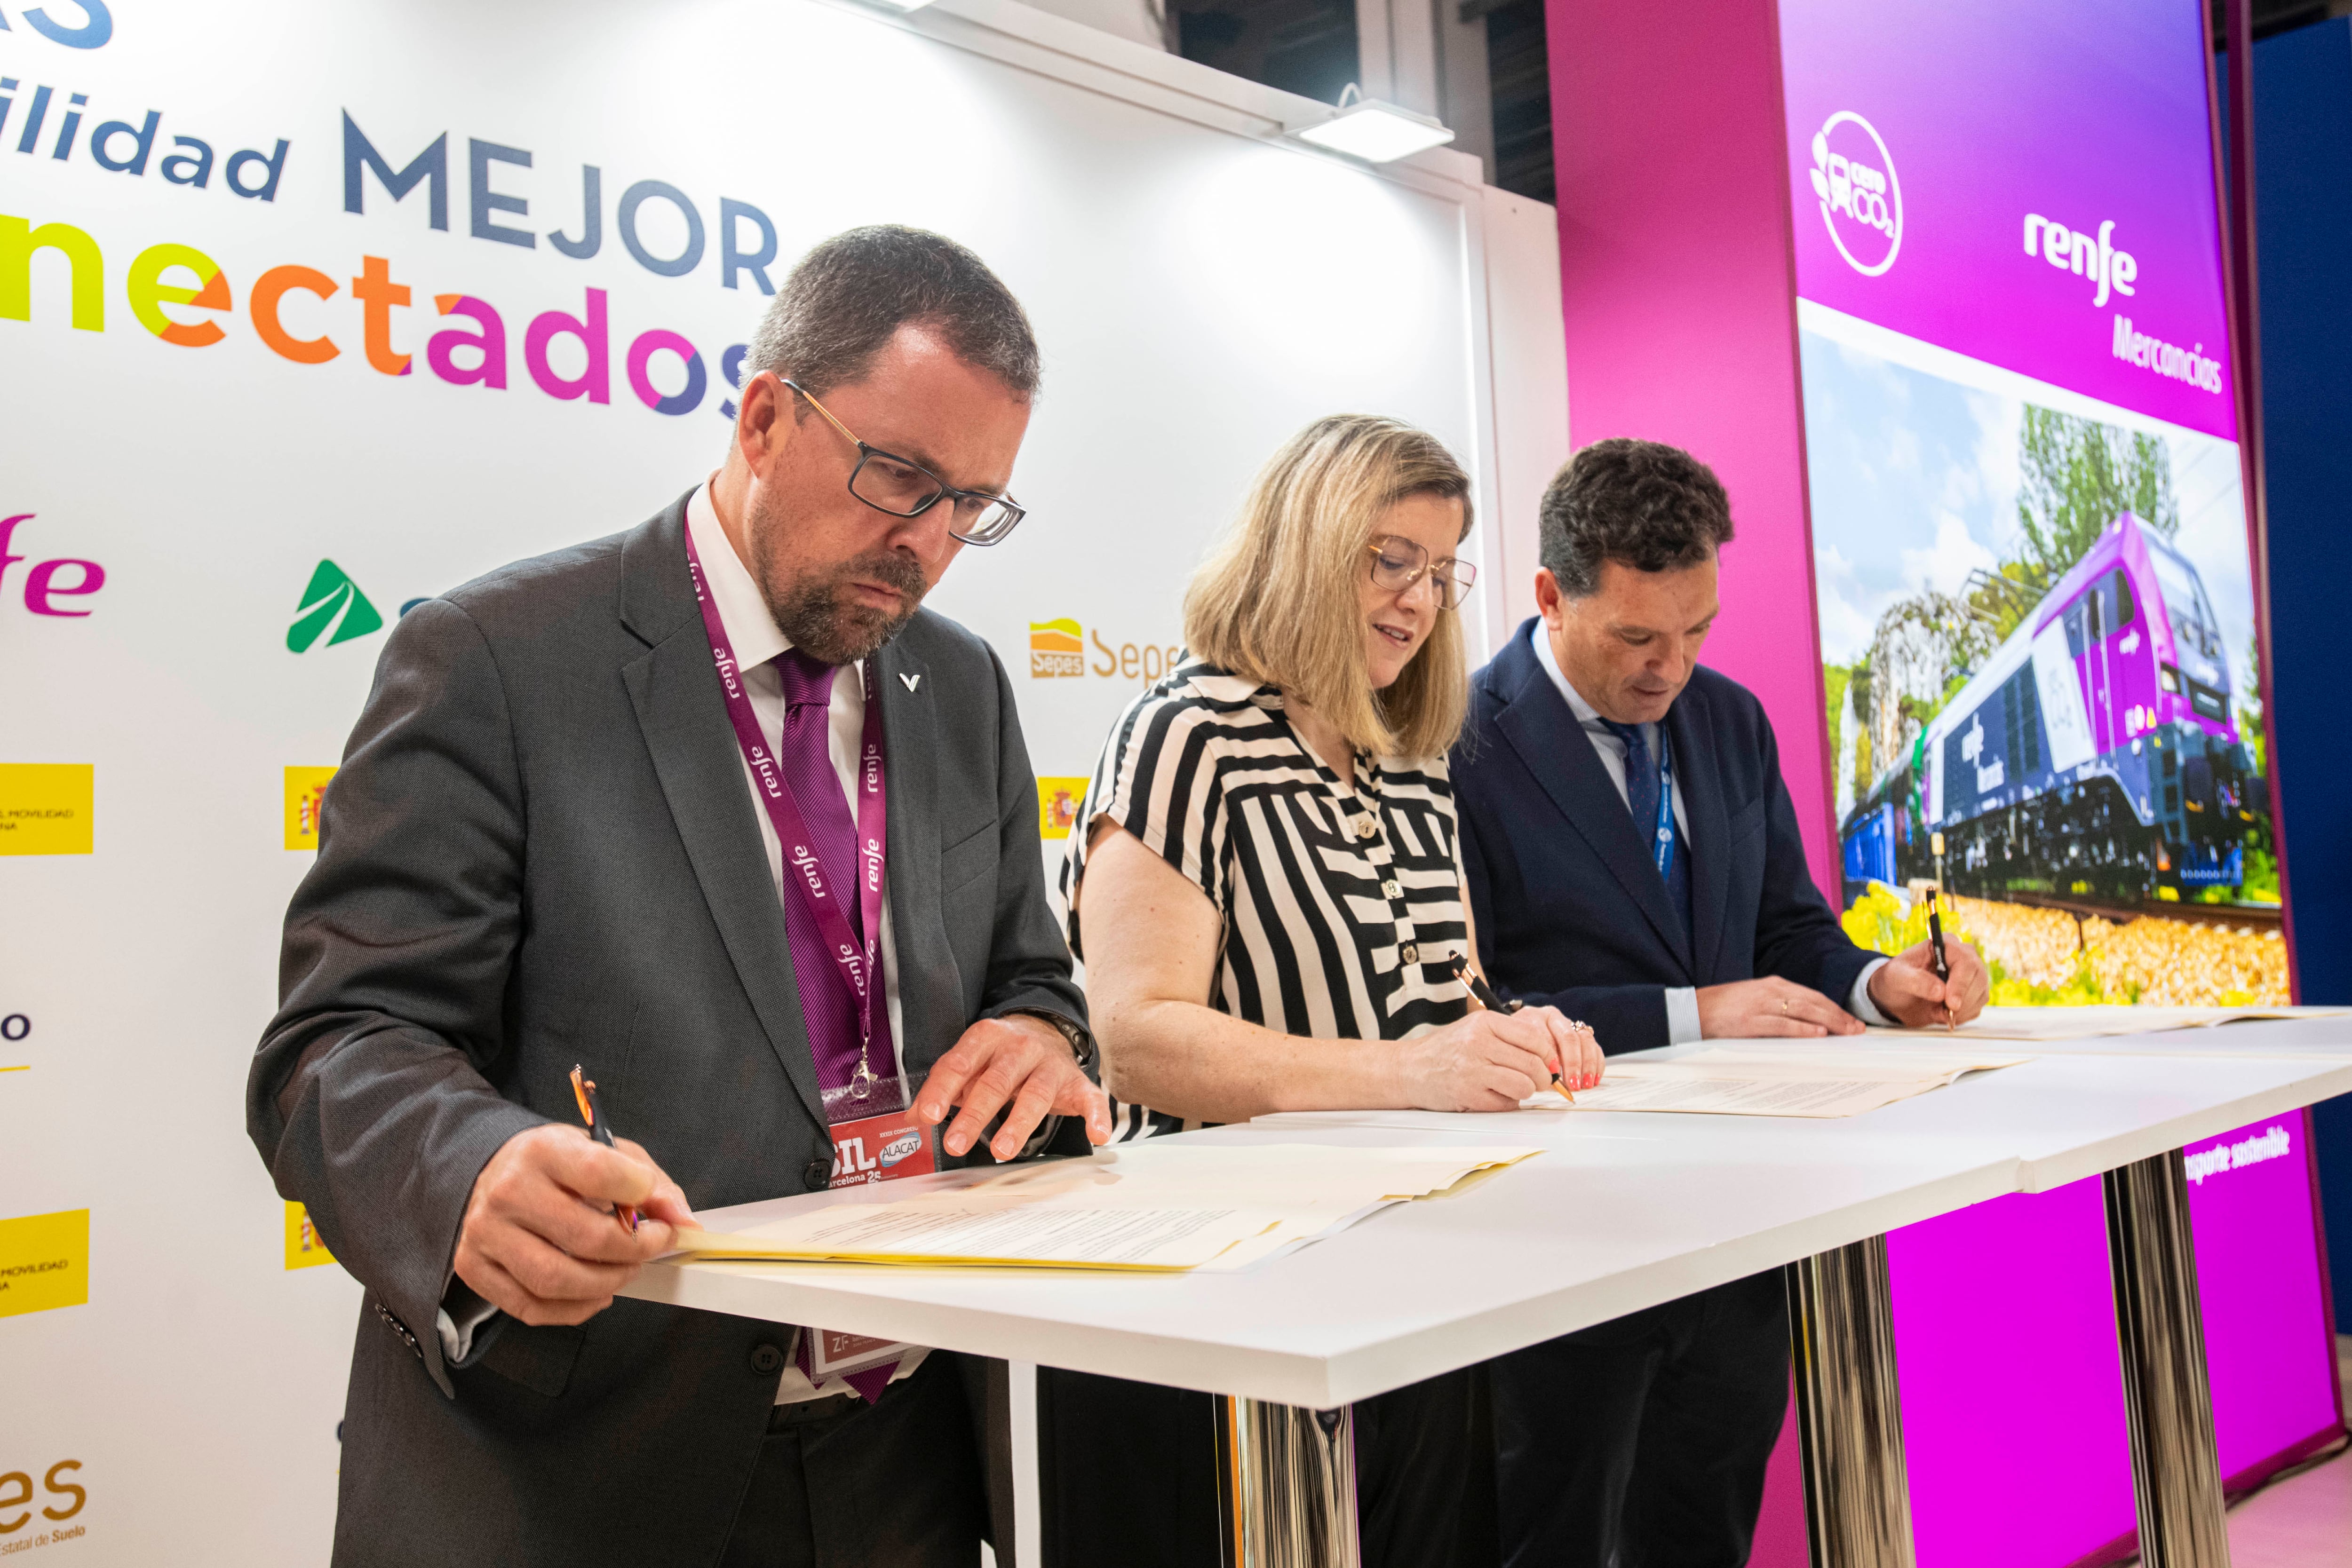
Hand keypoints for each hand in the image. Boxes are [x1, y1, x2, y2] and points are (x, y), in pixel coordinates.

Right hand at [452, 1125, 694, 1326]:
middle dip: (634, 1251)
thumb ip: (652, 1184)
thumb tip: (684, 1222)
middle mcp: (509, 1191)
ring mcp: (486, 1233)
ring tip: (625, 1271)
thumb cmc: (558, 1165)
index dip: (640, 1195)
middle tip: (652, 1247)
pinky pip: (531, 1307)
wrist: (492, 1173)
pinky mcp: (475, 1269)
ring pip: (556, 1280)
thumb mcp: (608, 1153)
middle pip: (585, 1238)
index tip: (658, 1211)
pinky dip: (575, 1310)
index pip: (600, 1173)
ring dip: (607, 1284)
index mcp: (544, 1150)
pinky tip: (596, 1293)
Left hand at [915, 1014, 1111, 1160]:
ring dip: (1018, 1123)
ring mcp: (1050, 1065)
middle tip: (956, 1144)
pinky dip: (1096, 1116)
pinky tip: (1097, 1135)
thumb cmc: (1000, 1056)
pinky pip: (1091, 1098)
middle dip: (975, 1114)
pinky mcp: (1077, 1082)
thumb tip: (912, 1119)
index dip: (942, 1090)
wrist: (1046, 1030)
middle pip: (995, 1082)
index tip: (928, 1115)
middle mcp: (1019, 1048)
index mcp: (986, 1038)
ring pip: (1035, 1094)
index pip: (959, 1064)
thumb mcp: (969, 1061)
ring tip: (1001, 1149)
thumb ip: (943, 1086)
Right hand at [1390, 1006, 1598, 1112]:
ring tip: (1516, 1088)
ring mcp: (1473, 1070)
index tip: (1552, 1064)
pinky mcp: (1469, 1095)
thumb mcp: (1475, 1029)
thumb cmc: (1446, 1050)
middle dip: (1545, 1078)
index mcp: (1484, 1023)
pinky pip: (1506, 1104)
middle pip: (1533, 1064)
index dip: (1550, 1054)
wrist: (1409, 1069)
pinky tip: (1495, 1095)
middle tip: (1542, 1082)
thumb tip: (1548, 1058)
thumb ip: (1508, 1038)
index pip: (1534, 1037)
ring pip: (1524, 1086)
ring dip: (1526, 1091)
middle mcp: (1478, 1043)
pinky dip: (1508, 1103)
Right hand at [1695, 977, 1861, 1037]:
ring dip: (1828, 1022)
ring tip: (1846, 1032)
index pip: (1812, 995)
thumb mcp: (1755, 999)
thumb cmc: (1722, 1007)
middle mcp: (1770, 991)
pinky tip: (1818, 1034)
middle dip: (1838, 1016)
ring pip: (1803, 1012)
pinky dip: (1802, 1029)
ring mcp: (1761, 1005)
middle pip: (1813, 1002)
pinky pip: (1782, 1025)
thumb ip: (1778, 1005)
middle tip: (1857, 1029)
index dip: (1834, 1007)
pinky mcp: (1750, 1021)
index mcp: (1772, 984)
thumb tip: (1806, 1021)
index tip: (1851, 1019)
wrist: (1692, 1010)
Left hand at [1867, 939, 1989, 1027]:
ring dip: (1961, 1011)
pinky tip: (1942, 1014)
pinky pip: (1976, 1008)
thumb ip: (1917, 981)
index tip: (1951, 1003)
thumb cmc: (1897, 978)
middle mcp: (1964, 957)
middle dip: (1962, 1000)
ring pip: (1980, 995)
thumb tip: (1941, 992)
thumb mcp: (1898, 976)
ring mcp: (1971, 976)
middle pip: (1978, 978)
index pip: (1965, 961)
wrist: (1898, 995)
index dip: (1961, 984)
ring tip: (1936, 1012)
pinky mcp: (1973, 994)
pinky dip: (1961, 1017)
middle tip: (1944, 1013)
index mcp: (1946, 945)